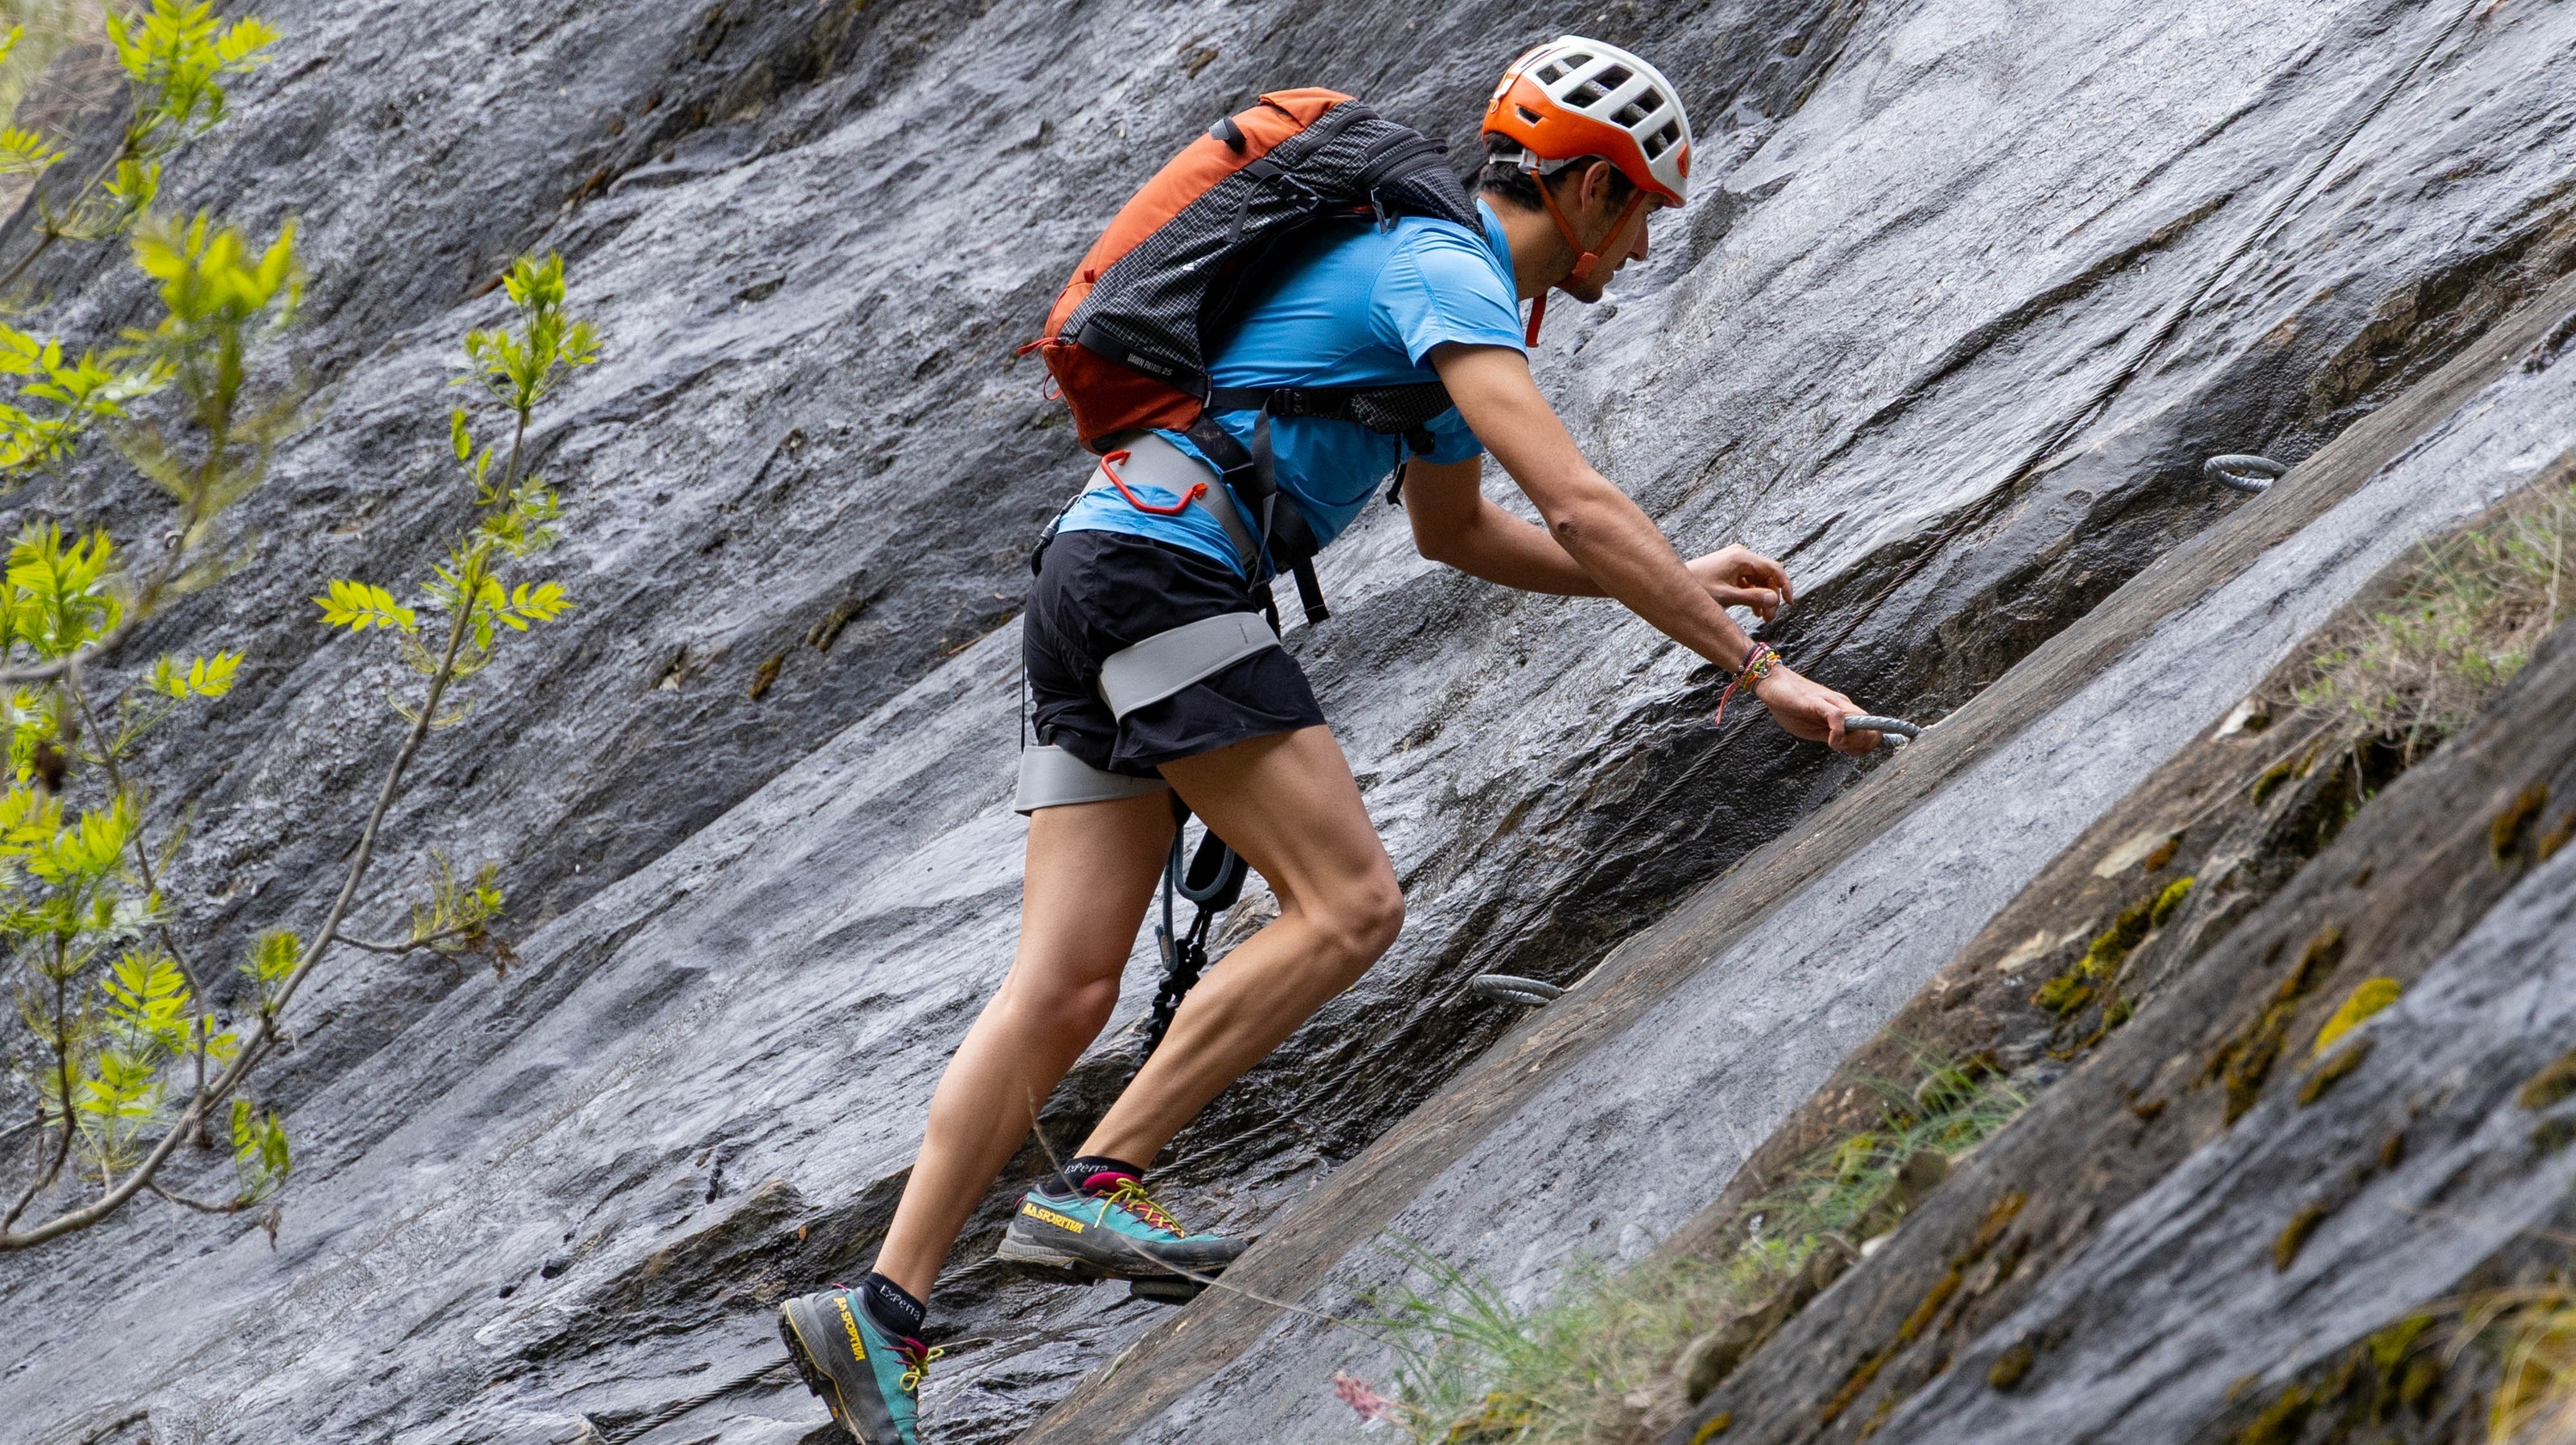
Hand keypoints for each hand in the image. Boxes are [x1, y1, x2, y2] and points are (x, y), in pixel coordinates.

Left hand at [1687, 545, 1792, 621]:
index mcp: (1741, 557)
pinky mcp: (1731, 567)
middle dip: (1772, 596)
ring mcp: (1736, 560)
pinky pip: (1750, 580)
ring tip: (1761, 618)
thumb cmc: (1697, 589)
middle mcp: (1741, 554)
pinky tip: (1753, 611)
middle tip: (1769, 618)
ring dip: (1763, 597)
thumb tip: (1775, 600)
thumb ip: (1753, 598)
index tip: (1790, 603)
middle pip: (1768, 575)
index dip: (1785, 585)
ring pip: (1760, 579)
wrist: (1673, 585)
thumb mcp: (1727, 597)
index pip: (1774, 568)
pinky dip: (1753, 594)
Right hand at [1754, 666, 1880, 753]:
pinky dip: (1839, 733)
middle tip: (1845, 751)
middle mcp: (1842, 704)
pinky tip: (1831, 742)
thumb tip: (1845, 747)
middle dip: (1864, 744)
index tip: (1854, 753)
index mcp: (1842, 711)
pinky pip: (1837, 716)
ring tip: (1838, 747)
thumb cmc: (1790, 706)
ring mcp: (1831, 702)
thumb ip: (1829, 735)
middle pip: (1870, 725)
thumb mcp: (1812, 728)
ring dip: (1855, 739)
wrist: (1772, 683)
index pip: (1870, 727)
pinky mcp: (1817, 701)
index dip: (1869, 744)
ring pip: (1859, 720)